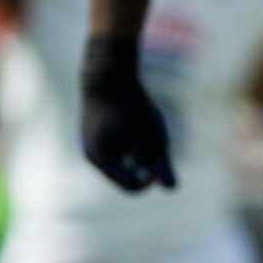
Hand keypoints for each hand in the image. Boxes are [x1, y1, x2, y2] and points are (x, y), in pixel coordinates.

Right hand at [79, 36, 174, 192]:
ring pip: (123, 162)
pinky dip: (131, 144)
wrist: (108, 73)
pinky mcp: (95, 135)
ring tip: (145, 130)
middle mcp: (92, 156)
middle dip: (145, 164)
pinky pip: (117, 150)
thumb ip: (161, 163)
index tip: (162, 160)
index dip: (151, 180)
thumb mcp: (152, 134)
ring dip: (139, 154)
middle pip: (127, 175)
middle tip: (154, 138)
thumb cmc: (132, 104)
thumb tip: (171, 189)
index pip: (130, 187)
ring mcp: (91, 145)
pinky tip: (137, 126)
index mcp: (102, 160)